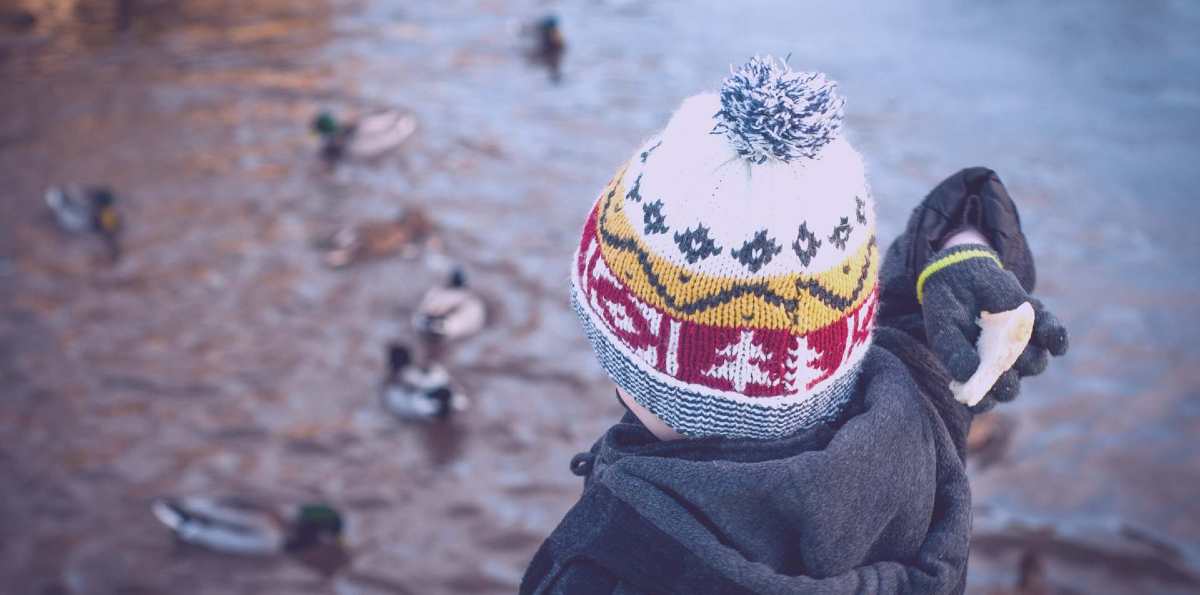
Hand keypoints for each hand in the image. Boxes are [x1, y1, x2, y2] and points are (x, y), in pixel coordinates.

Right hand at [918, 244, 1068, 412]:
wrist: (959, 275)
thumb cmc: (947, 310)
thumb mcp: (943, 329)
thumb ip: (953, 352)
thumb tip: (968, 374)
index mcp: (978, 374)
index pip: (986, 399)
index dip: (986, 400)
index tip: (982, 392)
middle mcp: (1003, 365)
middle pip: (1013, 385)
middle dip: (1008, 381)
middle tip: (999, 366)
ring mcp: (1023, 346)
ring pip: (1034, 363)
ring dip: (1028, 359)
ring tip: (1013, 340)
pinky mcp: (1038, 324)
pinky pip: (1055, 337)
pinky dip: (1055, 338)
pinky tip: (1049, 337)